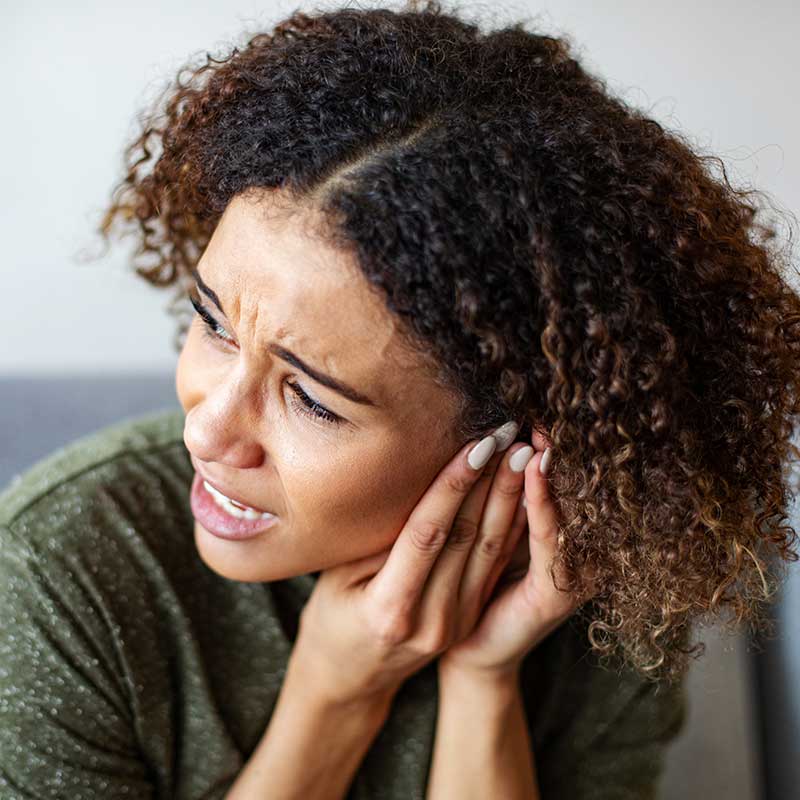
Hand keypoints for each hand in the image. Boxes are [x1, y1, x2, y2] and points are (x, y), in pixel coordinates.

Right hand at [291, 426, 535, 707]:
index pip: (428, 534)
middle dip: (491, 480)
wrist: (350, 677)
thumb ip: (375, 540)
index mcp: (389, 610)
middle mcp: (430, 621)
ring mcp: (456, 623)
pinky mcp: (469, 617)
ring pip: (489, 549)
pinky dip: (509, 524)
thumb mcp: (337, 577)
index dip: (453, 486)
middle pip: (467, 538)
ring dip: (509, 497)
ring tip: (524, 452)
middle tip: (509, 434)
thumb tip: (413, 484)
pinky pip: (493, 564)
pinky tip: (522, 490)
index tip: (476, 445)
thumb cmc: (331, 617)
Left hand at [437, 430, 590, 680]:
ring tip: (539, 427)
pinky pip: (550, 544)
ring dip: (546, 467)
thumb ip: (493, 502)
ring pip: (558, 510)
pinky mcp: (554, 597)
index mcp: (550, 538)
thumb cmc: (468, 588)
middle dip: (548, 450)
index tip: (528, 407)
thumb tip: (480, 441)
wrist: (468, 654)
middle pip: (561, 492)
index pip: (549, 484)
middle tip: (540, 405)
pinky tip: (532, 470)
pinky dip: (542, 505)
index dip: (541, 447)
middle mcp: (570, 555)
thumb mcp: (482, 537)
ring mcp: (568, 577)